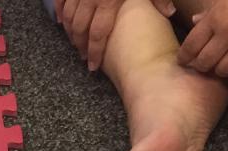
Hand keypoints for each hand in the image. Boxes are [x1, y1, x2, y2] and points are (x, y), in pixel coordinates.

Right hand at [56, 0, 176, 70]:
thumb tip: (168, 14)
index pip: (99, 33)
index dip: (94, 51)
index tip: (92, 66)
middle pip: (80, 28)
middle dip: (80, 45)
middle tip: (83, 57)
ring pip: (67, 15)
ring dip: (69, 31)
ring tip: (74, 42)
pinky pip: (60, 0)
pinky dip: (59, 11)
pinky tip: (61, 21)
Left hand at [177, 0, 227, 79]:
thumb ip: (210, 11)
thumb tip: (194, 22)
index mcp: (216, 18)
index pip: (190, 47)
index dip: (184, 57)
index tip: (184, 61)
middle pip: (205, 63)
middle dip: (201, 66)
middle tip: (203, 65)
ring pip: (224, 70)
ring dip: (221, 71)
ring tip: (222, 68)